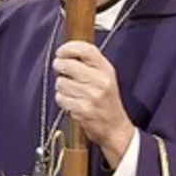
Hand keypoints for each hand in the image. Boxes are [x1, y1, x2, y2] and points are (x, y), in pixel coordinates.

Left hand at [53, 41, 134, 166]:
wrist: (115, 128)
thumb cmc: (107, 101)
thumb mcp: (105, 77)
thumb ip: (89, 64)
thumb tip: (65, 52)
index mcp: (107, 70)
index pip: (86, 50)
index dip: (69, 48)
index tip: (60, 52)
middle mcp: (101, 81)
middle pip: (68, 65)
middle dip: (59, 66)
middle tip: (60, 69)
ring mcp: (92, 96)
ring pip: (61, 82)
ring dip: (61, 87)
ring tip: (71, 91)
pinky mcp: (83, 110)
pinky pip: (61, 98)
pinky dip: (62, 100)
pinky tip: (71, 102)